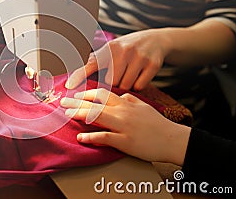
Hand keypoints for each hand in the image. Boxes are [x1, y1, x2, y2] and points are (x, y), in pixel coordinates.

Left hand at [60, 88, 190, 164]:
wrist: (173, 139)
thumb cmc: (158, 124)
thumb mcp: (144, 106)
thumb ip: (130, 99)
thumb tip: (120, 95)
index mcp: (126, 103)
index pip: (102, 93)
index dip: (86, 94)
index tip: (75, 96)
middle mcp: (123, 112)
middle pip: (95, 104)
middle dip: (76, 102)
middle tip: (62, 103)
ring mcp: (123, 126)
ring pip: (97, 117)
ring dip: (79, 115)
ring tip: (67, 115)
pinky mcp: (125, 141)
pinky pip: (104, 137)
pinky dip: (91, 137)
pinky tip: (81, 137)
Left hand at [65, 29, 170, 90]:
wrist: (156, 39)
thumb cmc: (126, 48)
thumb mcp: (111, 49)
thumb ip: (95, 61)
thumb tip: (73, 78)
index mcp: (109, 48)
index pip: (91, 63)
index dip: (79, 75)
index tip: (69, 85)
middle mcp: (123, 51)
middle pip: (111, 82)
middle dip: (114, 82)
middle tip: (119, 74)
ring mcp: (138, 57)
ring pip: (125, 85)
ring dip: (126, 85)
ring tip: (129, 74)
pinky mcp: (152, 64)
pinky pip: (139, 86)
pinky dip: (138, 85)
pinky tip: (139, 75)